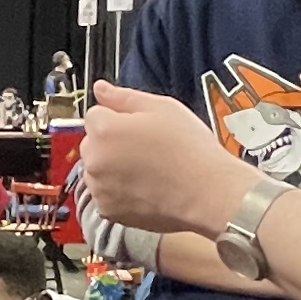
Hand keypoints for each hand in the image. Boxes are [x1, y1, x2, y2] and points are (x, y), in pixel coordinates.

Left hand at [77, 84, 258, 239]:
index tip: (140, 127)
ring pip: (98, 169)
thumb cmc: (190, 151)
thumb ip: (123, 97)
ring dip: (113, 167)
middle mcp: (95, 160)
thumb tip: (100, 88)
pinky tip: (145, 187)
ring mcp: (99, 188)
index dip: (119, 118)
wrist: (208, 195)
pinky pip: (105, 194)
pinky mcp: (108, 211)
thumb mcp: (162, 108)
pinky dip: (118, 191)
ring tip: (148, 169)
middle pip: (92, 142)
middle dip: (111, 142)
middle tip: (147, 148)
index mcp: (104, 130)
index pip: (95, 114)